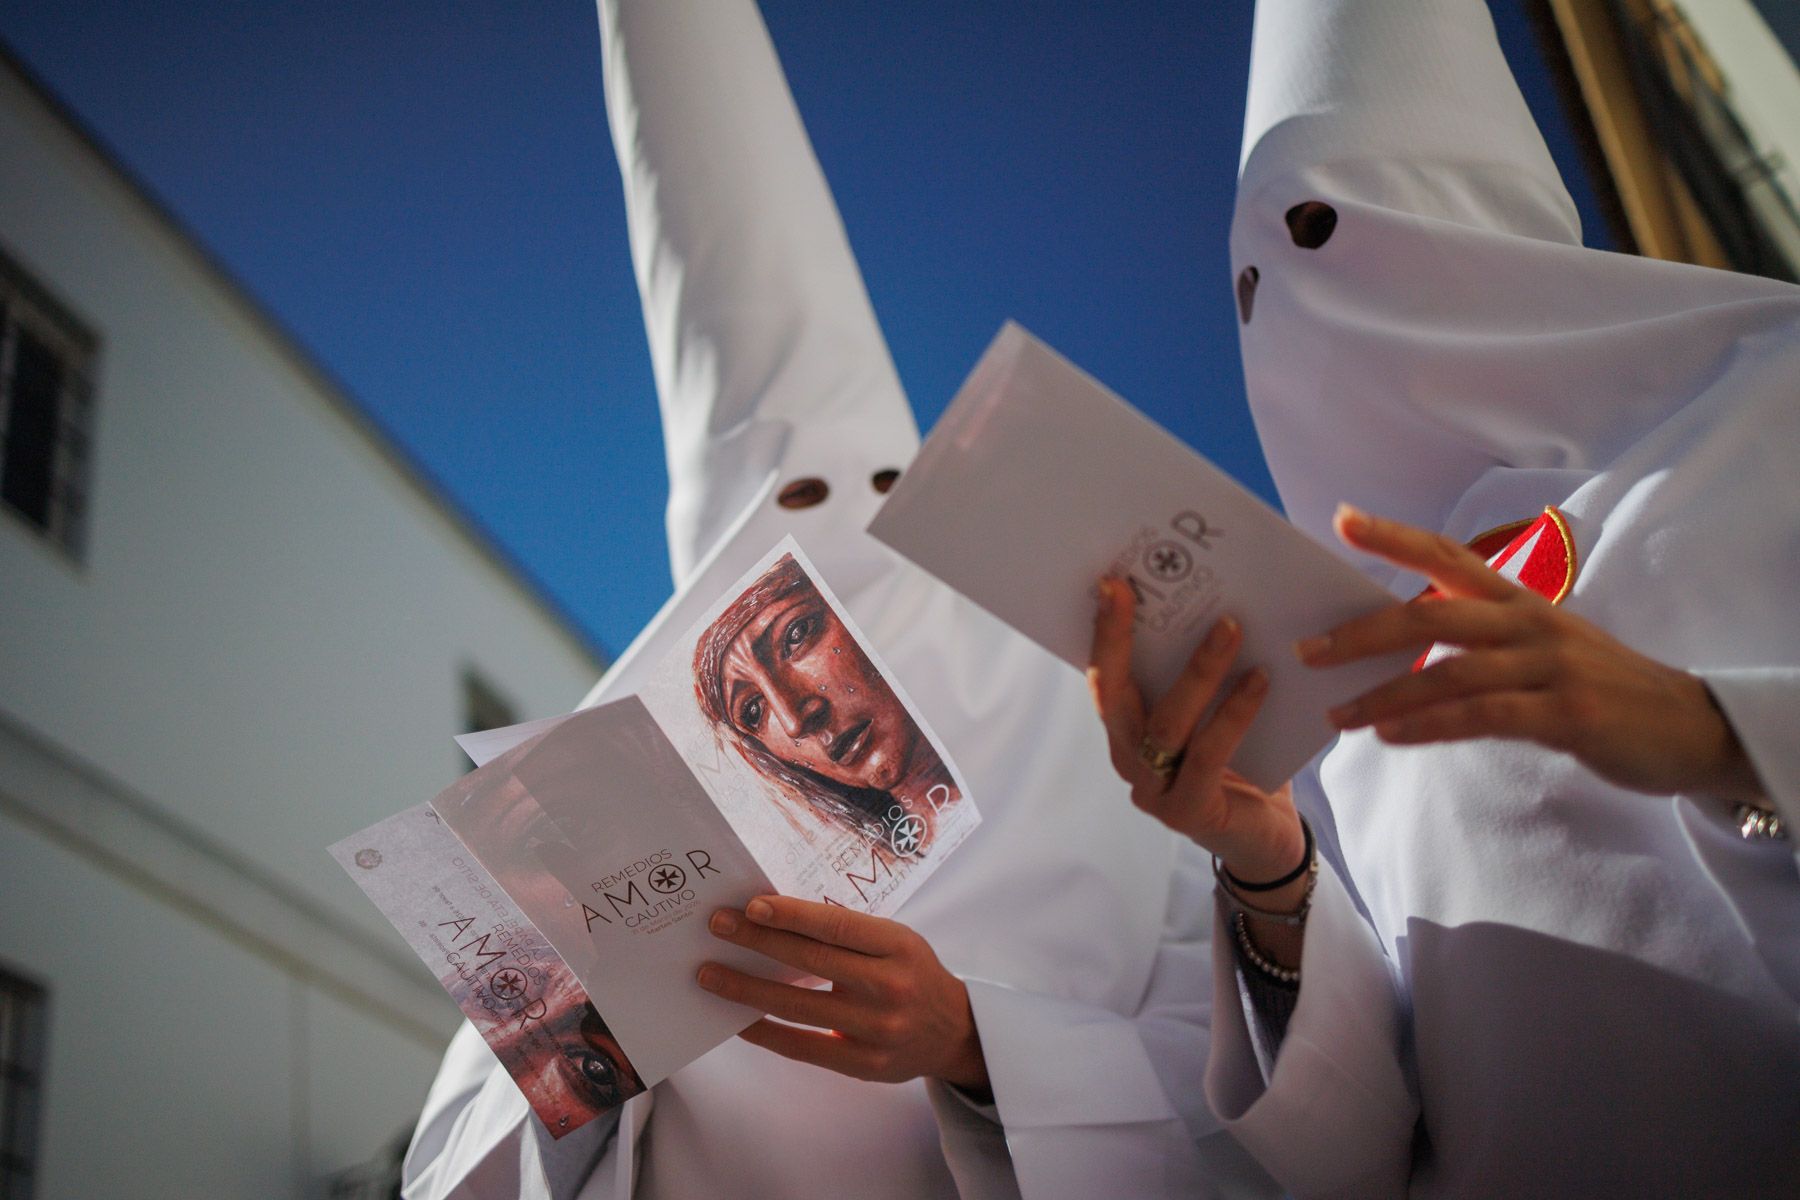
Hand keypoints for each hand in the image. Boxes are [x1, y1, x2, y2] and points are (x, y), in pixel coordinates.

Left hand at [698, 896, 989, 1094]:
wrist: (953, 1032)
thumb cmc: (912, 973)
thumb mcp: (894, 942)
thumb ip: (847, 934)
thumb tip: (776, 919)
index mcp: (898, 945)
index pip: (837, 926)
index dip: (792, 915)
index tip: (751, 905)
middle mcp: (890, 986)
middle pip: (812, 961)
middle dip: (758, 941)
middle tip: (717, 926)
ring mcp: (877, 1029)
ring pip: (800, 1006)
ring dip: (747, 989)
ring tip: (710, 974)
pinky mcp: (863, 1064)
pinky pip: (802, 1046)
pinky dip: (765, 1031)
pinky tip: (737, 1019)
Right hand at [1087, 579, 1304, 887]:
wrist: (1266, 842)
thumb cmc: (1243, 765)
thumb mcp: (1214, 713)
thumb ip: (1205, 674)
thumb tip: (1222, 599)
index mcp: (1127, 731)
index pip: (1105, 677)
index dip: (1104, 632)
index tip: (1112, 584)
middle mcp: (1129, 759)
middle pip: (1115, 696)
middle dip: (1121, 640)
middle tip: (1137, 592)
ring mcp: (1154, 790)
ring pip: (1167, 724)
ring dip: (1198, 671)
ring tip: (1231, 628)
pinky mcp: (1189, 811)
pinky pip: (1209, 754)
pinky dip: (1233, 714)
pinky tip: (1259, 680)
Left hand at [1301, 504, 1763, 802]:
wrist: (1690, 726)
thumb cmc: (1599, 687)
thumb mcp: (1541, 648)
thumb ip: (1480, 642)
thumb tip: (1400, 647)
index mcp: (1520, 600)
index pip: (1448, 555)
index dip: (1393, 536)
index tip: (1341, 519)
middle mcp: (1531, 623)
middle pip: (1432, 613)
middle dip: (1363, 632)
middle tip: (1307, 650)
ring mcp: (1551, 666)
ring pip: (1450, 670)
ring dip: (1385, 695)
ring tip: (1338, 713)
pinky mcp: (1568, 713)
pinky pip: (1484, 715)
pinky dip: (1431, 725)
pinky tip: (1391, 736)